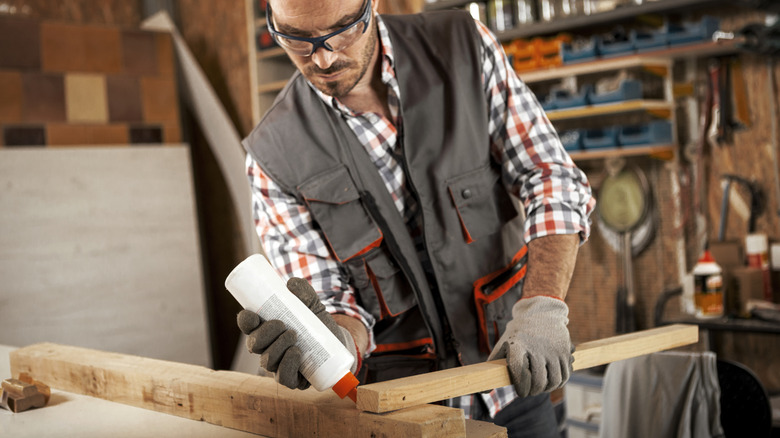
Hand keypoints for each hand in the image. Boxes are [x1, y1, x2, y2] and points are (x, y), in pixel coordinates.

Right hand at [236, 277, 358, 389]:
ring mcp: (279, 365)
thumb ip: (304, 293)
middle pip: (254, 345)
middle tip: (281, 324)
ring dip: (277, 347)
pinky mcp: (293, 379)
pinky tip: (295, 353)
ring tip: (293, 335)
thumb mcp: (312, 305)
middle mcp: (267, 349)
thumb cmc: (318, 323)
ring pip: (266, 361)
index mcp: (266, 329)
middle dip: (264, 334)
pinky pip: (283, 378)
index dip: (245, 321)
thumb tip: (292, 284)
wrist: (338, 343)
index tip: (251, 314)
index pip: (248, 326)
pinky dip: (287, 366)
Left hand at [488, 295, 573, 396]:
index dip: (521, 387)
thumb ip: (494, 365)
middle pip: (538, 381)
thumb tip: (485, 390)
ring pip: (553, 381)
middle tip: (530, 391)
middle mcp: (536, 348)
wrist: (541, 312)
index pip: (520, 372)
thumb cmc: (519, 333)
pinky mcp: (564, 352)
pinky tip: (551, 381)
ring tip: (540, 387)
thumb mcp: (504, 343)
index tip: (521, 391)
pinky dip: (558, 383)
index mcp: (518, 345)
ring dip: (546, 388)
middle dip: (533, 391)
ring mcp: (552, 350)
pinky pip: (564, 375)